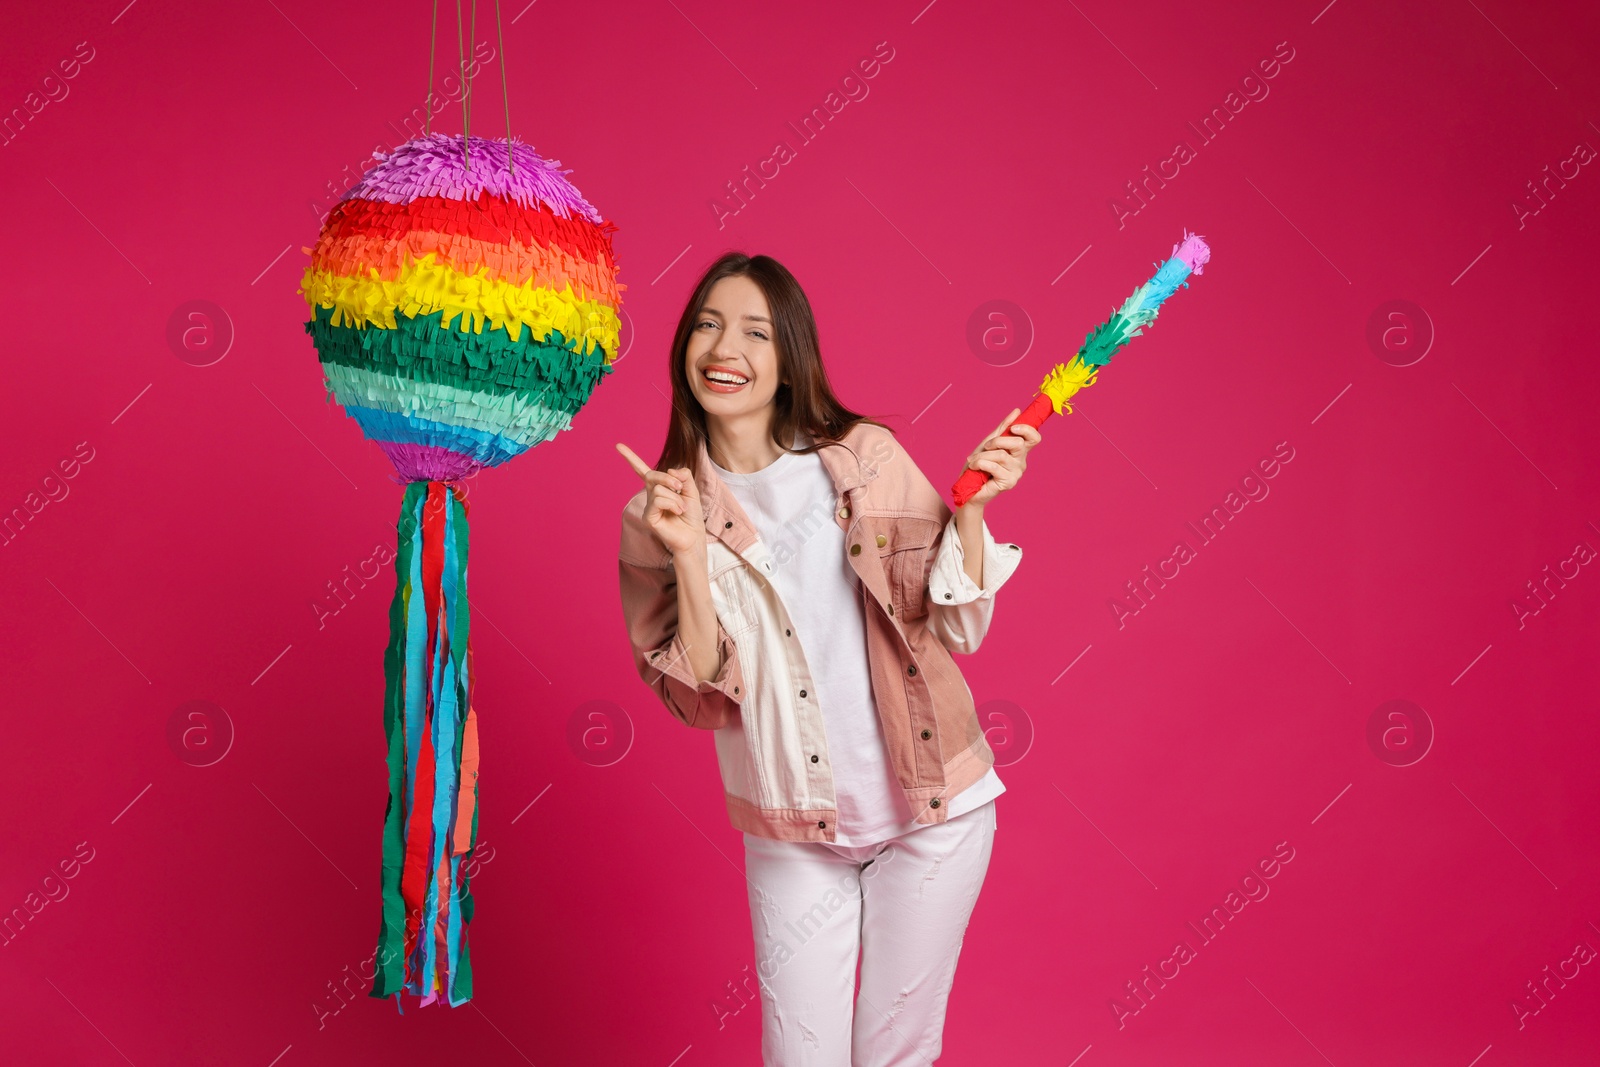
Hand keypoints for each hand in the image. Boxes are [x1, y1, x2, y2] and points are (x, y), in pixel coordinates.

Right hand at [617, 443, 705, 559]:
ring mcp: (648, 507)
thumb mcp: (691, 490)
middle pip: (652, 475)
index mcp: (658, 488)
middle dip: (668, 478)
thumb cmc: (691, 515)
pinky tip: (678, 512)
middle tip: (680, 487)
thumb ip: (683, 476)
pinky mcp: (648, 517)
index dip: (631, 458)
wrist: (693, 535)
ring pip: (658, 489)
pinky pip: (658, 500)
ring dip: (675, 496)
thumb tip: (670, 470)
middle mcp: (650, 496)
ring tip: (681, 508)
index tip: (618, 446)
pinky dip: (673, 504)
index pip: (642, 471)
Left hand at [960, 407, 1041, 507]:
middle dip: (998, 441)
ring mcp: (1016, 473)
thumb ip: (1003, 429)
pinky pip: (994, 466)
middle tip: (986, 447)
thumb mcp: (989, 443)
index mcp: (1019, 451)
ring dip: (983, 455)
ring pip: (1002, 455)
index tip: (1013, 428)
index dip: (1027, 429)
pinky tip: (974, 467)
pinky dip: (980, 463)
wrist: (967, 487)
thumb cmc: (979, 465)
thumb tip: (1017, 411)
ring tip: (974, 460)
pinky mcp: (1008, 483)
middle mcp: (1021, 461)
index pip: (1034, 438)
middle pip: (1018, 443)